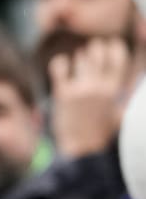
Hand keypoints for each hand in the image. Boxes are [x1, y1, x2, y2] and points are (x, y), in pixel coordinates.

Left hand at [49, 37, 130, 157]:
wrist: (81, 150)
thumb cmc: (101, 135)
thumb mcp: (120, 116)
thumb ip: (128, 100)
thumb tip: (139, 92)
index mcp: (114, 90)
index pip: (118, 56)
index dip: (114, 48)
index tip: (109, 49)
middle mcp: (98, 86)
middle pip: (98, 51)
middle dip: (95, 49)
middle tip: (91, 53)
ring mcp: (80, 89)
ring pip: (81, 58)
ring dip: (80, 58)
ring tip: (79, 63)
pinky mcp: (63, 95)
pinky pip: (60, 67)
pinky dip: (60, 63)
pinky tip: (62, 67)